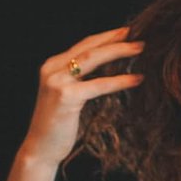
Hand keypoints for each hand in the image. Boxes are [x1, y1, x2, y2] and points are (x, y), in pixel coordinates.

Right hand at [20, 26, 143, 165]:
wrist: (40, 150)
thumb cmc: (59, 126)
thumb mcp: (69, 96)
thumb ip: (82, 80)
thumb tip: (111, 69)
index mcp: (53, 66)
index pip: (83, 44)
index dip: (107, 36)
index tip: (128, 30)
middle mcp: (52, 69)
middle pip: (89, 47)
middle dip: (115, 38)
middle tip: (139, 33)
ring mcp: (57, 81)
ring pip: (92, 59)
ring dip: (118, 51)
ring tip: (140, 48)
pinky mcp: (65, 97)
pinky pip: (98, 85)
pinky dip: (119, 80)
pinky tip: (135, 79)